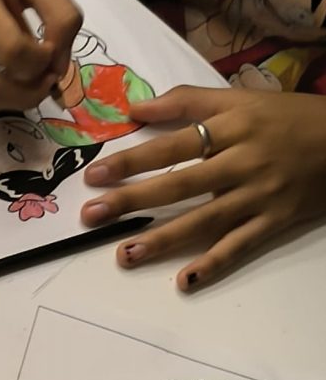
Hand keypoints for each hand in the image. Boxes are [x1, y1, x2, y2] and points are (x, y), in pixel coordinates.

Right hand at [0, 0, 80, 108]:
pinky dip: (0, 91)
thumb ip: (59, 13)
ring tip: (33, 80)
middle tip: (47, 77)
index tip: (51, 47)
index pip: (12, 50)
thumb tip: (60, 65)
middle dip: (29, 92)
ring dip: (16, 98)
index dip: (42, 59)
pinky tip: (11, 72)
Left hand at [80, 86, 325, 290]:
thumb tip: (135, 106)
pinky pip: (240, 246)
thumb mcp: (242, 98)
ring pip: (204, 220)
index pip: (173, 144)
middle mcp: (243, 161)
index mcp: (232, 126)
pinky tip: (184, 280)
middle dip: (133, 200)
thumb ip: (188, 101)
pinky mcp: (275, 221)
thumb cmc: (288, 118)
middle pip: (180, 182)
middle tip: (92, 215)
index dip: (133, 160)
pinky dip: (213, 264)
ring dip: (162, 240)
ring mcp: (259, 195)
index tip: (95, 175)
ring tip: (124, 255)